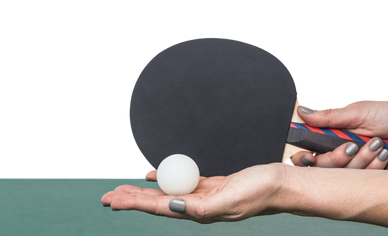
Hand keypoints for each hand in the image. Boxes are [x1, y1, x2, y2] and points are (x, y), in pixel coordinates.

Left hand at [100, 163, 285, 223]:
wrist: (279, 185)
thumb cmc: (259, 191)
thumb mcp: (229, 200)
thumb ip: (201, 207)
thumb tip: (172, 206)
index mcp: (199, 212)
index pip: (159, 208)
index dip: (134, 203)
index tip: (114, 200)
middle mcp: (197, 207)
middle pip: (156, 202)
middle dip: (131, 199)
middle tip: (107, 196)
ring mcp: (203, 197)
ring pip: (165, 193)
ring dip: (142, 191)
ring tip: (121, 189)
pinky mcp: (210, 186)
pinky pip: (181, 183)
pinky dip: (163, 178)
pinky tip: (151, 175)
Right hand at [289, 98, 387, 170]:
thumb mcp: (359, 111)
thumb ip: (330, 116)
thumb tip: (302, 110)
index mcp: (333, 132)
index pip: (308, 148)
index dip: (303, 156)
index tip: (308, 156)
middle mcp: (340, 150)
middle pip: (322, 167)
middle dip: (337, 158)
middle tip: (352, 145)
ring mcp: (354, 165)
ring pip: (343, 175)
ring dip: (362, 159)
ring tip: (377, 144)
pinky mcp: (368, 178)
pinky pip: (362, 181)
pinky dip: (374, 166)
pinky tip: (384, 154)